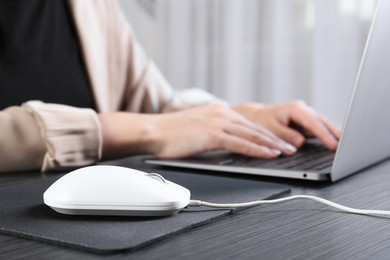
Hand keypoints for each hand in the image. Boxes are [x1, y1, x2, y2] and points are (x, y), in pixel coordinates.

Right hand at [98, 103, 297, 159]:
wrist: (152, 130)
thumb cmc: (171, 133)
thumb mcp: (198, 128)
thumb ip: (215, 132)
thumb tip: (228, 143)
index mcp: (218, 111)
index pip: (248, 123)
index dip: (266, 133)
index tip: (278, 140)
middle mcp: (221, 113)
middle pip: (254, 127)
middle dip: (275, 138)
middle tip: (291, 146)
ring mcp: (217, 122)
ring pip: (251, 134)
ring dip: (271, 144)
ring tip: (286, 152)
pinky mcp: (212, 134)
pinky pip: (240, 143)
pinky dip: (257, 149)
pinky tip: (268, 154)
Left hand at [233, 101, 340, 150]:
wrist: (257, 117)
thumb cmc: (262, 122)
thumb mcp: (271, 130)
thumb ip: (286, 136)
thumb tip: (301, 142)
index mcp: (294, 109)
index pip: (313, 123)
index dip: (324, 135)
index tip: (333, 145)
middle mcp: (302, 109)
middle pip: (323, 121)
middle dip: (335, 133)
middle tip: (348, 145)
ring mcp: (306, 115)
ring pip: (323, 124)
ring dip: (334, 133)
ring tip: (346, 145)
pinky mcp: (306, 122)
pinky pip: (319, 127)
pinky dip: (327, 134)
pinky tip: (336, 142)